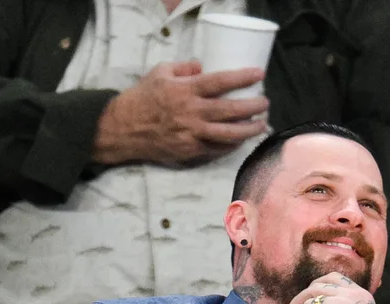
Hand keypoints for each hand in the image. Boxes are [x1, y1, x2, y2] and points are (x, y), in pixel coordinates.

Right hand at [94, 61, 270, 164]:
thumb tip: (203, 66)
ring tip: (262, 124)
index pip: (219, 82)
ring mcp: (193, 135)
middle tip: (265, 103)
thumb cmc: (143, 98)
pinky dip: (233, 145)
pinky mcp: (191, 151)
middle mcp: (192, 113)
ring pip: (229, 134)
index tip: (259, 74)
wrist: (124, 129)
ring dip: (249, 130)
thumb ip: (184, 68)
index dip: (242, 78)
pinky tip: (242, 139)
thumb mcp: (159, 73)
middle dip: (253, 107)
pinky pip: (218, 149)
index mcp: (185, 91)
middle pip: (231, 110)